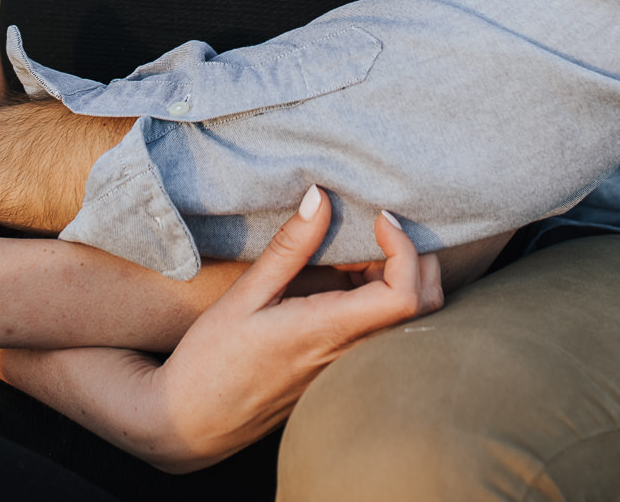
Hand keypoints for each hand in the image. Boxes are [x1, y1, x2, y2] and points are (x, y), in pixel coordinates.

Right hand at [0, 187, 442, 472]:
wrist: (193, 423)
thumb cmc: (211, 361)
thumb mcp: (243, 296)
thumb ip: (289, 248)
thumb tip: (322, 197)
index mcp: (328, 332)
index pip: (404, 296)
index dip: (407, 250)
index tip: (381, 217)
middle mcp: (351, 355)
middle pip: (426, 308)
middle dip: (419, 259)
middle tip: (382, 226)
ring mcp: (350, 367)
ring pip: (410, 320)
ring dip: (402, 275)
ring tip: (360, 245)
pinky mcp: (341, 371)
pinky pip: (384, 330)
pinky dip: (383, 294)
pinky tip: (347, 274)